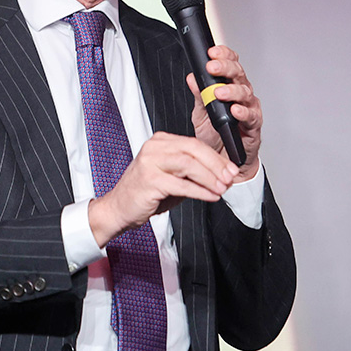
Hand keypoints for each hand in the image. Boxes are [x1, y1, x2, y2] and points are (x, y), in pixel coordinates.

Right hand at [87, 131, 239, 246]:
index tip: (231, 168)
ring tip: (222, 188)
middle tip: (230, 177)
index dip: (216, 156)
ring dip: (210, 178)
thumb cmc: (145, 193)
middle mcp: (154, 148)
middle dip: (216, 164)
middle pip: (193, 150)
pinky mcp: (150, 180)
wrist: (119, 208)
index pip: (194, 144)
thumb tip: (221, 175)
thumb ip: (192, 173)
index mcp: (160, 142)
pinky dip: (199, 191)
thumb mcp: (172, 178)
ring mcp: (150, 162)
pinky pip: (181, 184)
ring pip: (188, 164)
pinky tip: (210, 197)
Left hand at [186, 44, 261, 182]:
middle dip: (225, 68)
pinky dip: (243, 112)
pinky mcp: (254, 125)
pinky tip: (235, 110)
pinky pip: (251, 116)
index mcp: (228, 86)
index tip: (211, 53)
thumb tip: (192, 78)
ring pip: (245, 92)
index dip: (222, 55)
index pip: (229, 63)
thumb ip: (198, 95)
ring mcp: (249, 108)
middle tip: (212, 68)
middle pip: (238, 73)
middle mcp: (241, 93)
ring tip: (220, 92)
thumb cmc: (215, 135)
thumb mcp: (200, 113)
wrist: (222, 160)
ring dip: (232, 90)